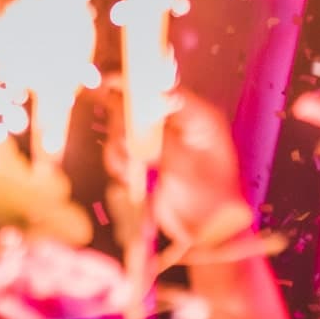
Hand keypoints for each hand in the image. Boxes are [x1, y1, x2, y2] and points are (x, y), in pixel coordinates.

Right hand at [109, 95, 254, 251]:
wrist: (207, 234)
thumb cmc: (210, 202)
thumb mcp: (187, 168)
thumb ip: (160, 142)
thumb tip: (135, 121)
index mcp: (199, 120)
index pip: (164, 91)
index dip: (137, 86)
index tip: (109, 84)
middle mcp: (179, 125)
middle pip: (139, 107)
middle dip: (125, 127)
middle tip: (125, 148)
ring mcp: (162, 142)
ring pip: (125, 129)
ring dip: (120, 148)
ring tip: (128, 169)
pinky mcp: (148, 159)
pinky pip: (120, 149)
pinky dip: (118, 161)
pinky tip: (126, 176)